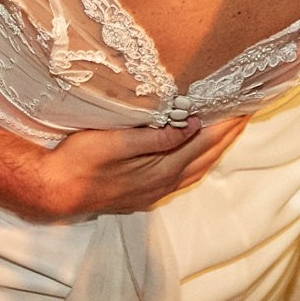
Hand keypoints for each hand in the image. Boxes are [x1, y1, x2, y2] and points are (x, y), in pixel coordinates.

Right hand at [26, 116, 250, 221]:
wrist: (54, 191)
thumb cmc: (80, 160)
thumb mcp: (116, 141)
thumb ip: (157, 136)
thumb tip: (193, 125)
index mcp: (162, 169)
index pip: (205, 142)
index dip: (226, 125)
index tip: (244, 106)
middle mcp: (164, 184)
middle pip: (207, 157)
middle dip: (228, 135)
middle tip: (246, 113)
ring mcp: (153, 192)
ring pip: (197, 169)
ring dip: (216, 150)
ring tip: (228, 131)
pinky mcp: (142, 194)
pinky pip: (183, 176)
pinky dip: (198, 161)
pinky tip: (196, 155)